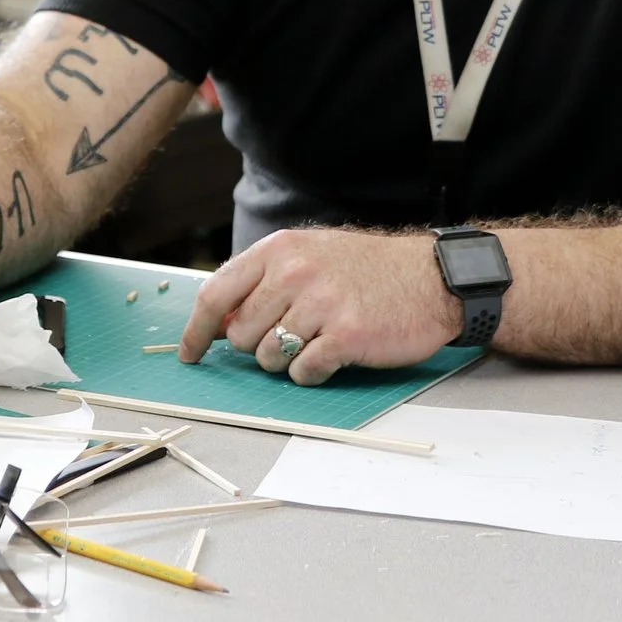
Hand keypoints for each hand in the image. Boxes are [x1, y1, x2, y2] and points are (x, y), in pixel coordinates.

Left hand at [178, 228, 465, 384]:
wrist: (431, 277)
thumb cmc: (366, 269)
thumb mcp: (309, 254)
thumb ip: (263, 280)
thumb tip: (222, 322)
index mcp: (278, 249)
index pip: (216, 294)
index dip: (197, 330)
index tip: (190, 352)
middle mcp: (294, 272)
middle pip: (241, 335)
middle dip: (258, 347)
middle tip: (292, 335)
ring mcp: (320, 303)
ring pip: (269, 357)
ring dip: (287, 361)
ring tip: (317, 341)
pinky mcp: (346, 335)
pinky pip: (303, 372)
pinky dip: (313, 372)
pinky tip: (334, 354)